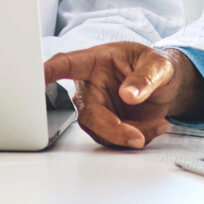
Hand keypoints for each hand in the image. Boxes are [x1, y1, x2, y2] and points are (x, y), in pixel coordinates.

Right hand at [43, 43, 203, 148]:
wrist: (166, 86)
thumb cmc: (154, 66)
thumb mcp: (157, 64)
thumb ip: (145, 77)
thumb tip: (130, 94)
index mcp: (94, 63)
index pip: (65, 65)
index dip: (48, 72)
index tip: (36, 77)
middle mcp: (90, 88)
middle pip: (87, 114)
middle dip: (112, 129)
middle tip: (136, 137)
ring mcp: (97, 109)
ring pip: (100, 132)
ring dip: (130, 135)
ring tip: (157, 123)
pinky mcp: (107, 126)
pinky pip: (115, 140)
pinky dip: (139, 138)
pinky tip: (155, 126)